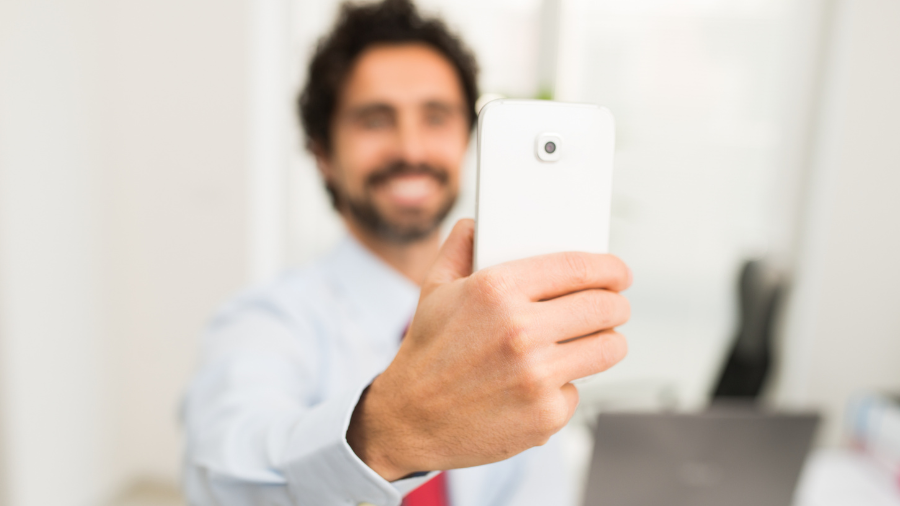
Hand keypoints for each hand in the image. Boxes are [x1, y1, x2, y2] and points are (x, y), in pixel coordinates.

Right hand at [347, 219, 630, 480]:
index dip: (610, 268)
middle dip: (615, 305)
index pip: (579, 268)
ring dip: (606, 343)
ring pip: (607, 349)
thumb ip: (460, 247)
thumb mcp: (434, 289)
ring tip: (592, 341)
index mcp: (497, 289)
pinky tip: (540, 383)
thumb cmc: (426, 351)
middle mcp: (520, 331)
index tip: (619, 273)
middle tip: (612, 308)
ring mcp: (536, 376)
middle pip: (605, 307)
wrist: (409, 420)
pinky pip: (578, 389)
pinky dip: (565, 386)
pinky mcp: (545, 414)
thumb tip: (479, 222)